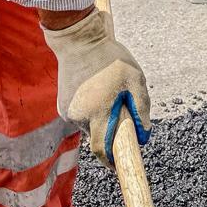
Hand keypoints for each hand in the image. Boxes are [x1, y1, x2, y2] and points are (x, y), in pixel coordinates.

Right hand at [42, 9, 150, 167]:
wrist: (78, 39)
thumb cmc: (110, 58)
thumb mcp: (135, 78)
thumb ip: (141, 107)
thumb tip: (143, 133)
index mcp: (98, 113)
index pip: (103, 149)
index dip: (111, 162)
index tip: (118, 167)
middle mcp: (80, 117)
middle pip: (98, 136)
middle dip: (111, 131)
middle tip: (121, 110)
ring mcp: (68, 111)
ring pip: (89, 125)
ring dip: (100, 118)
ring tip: (108, 93)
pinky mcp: (63, 104)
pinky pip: (81, 115)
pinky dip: (90, 110)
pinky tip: (95, 90)